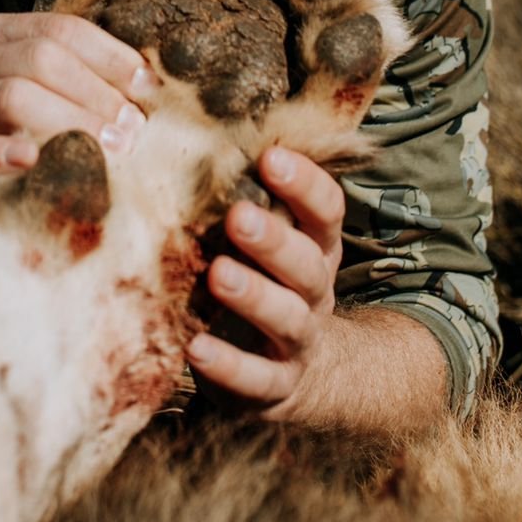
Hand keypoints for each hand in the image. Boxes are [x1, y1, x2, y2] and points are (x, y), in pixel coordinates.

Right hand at [0, 13, 158, 230]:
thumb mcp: (4, 86)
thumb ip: (55, 76)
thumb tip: (141, 83)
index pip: (58, 29)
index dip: (109, 55)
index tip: (148, 87)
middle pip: (40, 59)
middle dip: (96, 92)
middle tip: (134, 130)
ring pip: (11, 98)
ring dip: (68, 122)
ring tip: (108, 150)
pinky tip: (31, 161)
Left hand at [186, 146, 344, 415]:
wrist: (308, 374)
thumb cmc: (274, 283)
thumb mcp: (276, 241)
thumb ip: (252, 200)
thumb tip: (201, 133)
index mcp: (317, 248)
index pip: (326, 211)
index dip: (304, 184)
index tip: (270, 156)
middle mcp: (315, 292)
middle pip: (307, 265)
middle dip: (274, 240)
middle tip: (239, 217)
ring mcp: (299, 343)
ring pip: (287, 319)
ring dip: (255, 297)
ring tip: (219, 275)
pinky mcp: (276, 387)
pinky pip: (256, 379)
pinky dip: (228, 366)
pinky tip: (196, 348)